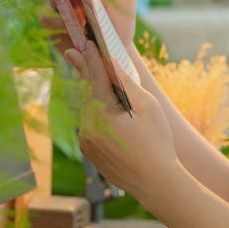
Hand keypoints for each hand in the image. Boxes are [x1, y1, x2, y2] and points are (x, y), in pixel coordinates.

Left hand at [64, 42, 176, 213]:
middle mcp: (88, 128)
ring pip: (87, 111)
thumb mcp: (148, 107)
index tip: (88, 44)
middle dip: (82, 72)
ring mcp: (87, 142)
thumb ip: (127, 84)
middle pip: (86, 94)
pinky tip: (101, 108)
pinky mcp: (90, 152)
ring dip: (90, 95)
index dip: (92, 59)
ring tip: (88, 76)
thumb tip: (113, 65)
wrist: (156, 183)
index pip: (94, 79)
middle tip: (71, 52)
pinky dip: (94, 113)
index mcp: (102, 114)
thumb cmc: (157, 143)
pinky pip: (90, 126)